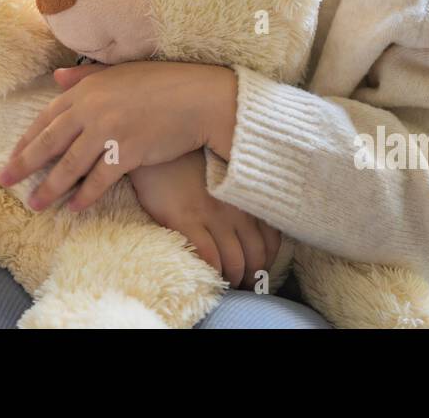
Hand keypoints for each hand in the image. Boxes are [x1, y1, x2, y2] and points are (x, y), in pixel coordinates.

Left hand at [0, 60, 237, 213]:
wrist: (199, 98)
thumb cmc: (162, 83)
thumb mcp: (118, 73)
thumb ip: (83, 76)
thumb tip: (55, 77)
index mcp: (87, 89)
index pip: (46, 117)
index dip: (27, 140)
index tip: (12, 157)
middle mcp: (92, 109)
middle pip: (49, 142)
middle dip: (24, 164)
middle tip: (5, 181)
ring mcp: (109, 131)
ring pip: (70, 165)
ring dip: (50, 188)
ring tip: (35, 204)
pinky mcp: (128, 152)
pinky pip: (99, 179)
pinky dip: (86, 196)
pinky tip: (74, 208)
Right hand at [130, 150, 282, 289]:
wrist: (157, 142)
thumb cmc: (188, 157)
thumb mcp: (222, 170)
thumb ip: (237, 192)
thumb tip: (248, 219)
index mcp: (245, 195)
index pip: (271, 239)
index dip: (268, 260)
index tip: (260, 270)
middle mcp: (235, 207)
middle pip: (256, 255)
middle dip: (253, 276)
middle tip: (244, 285)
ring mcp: (212, 215)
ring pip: (234, 261)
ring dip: (233, 279)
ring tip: (226, 284)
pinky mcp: (186, 219)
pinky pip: (209, 256)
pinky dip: (212, 272)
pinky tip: (207, 276)